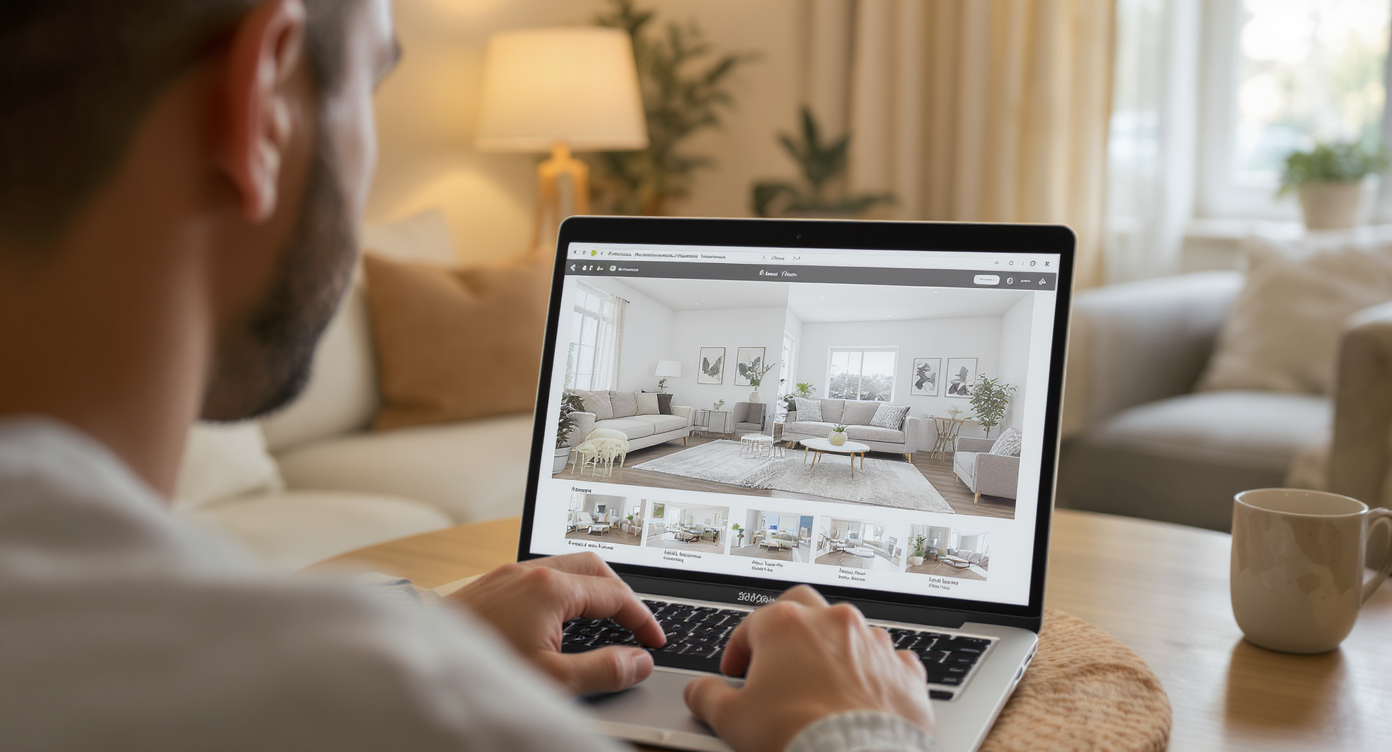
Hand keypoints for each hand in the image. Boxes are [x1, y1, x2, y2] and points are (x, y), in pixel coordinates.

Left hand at [449, 552, 665, 694]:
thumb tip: (639, 663)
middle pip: (594, 567)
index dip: (642, 619)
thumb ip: (602, 670)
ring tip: (603, 620)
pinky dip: (564, 591)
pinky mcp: (491, 584)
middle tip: (635, 623)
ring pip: (566, 568)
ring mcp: (508, 574)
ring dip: (591, 590)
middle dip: (621, 594)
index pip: (615, 595)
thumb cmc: (480, 670)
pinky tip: (558, 618)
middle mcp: (530, 571)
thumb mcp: (551, 680)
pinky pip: (540, 576)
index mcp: (551, 588)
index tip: (655, 642)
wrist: (418, 662)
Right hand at [684, 586, 933, 751]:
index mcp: (787, 625)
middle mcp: (832, 622)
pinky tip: (865, 693)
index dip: (737, 651)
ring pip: (849, 630)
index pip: (751, 625)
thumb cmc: (798, 734)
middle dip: (788, 626)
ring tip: (823, 683)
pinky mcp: (902, 670)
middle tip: (778, 657)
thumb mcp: (732, 719)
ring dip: (834, 649)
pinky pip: (889, 660)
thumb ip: (707, 697)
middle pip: (802, 605)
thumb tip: (699, 692)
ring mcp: (872, 642)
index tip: (734, 673)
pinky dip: (875, 672)